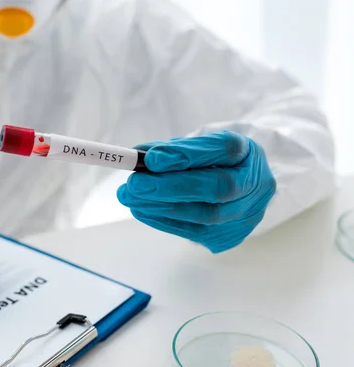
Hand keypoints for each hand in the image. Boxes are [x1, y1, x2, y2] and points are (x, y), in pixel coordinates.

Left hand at [117, 131, 275, 252]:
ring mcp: (246, 215)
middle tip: (134, 183)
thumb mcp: (196, 146)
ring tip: (129, 196)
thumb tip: (138, 155)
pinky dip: (163, 220)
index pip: (224, 149)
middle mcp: (255, 184)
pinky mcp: (230, 237)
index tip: (151, 158)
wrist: (239, 189)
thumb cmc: (211, 162)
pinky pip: (195, 233)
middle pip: (218, 188)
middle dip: (170, 187)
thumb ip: (171, 148)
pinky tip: (141, 210)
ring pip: (205, 215)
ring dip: (160, 207)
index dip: (187, 155)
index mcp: (248, 152)